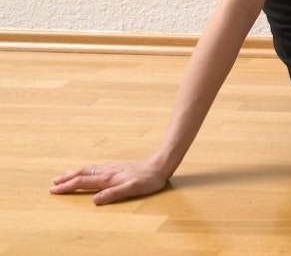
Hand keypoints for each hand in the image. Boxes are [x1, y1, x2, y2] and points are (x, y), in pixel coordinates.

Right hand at [50, 159, 169, 204]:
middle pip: (82, 174)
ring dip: (75, 172)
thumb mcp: (132, 190)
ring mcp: (112, 167)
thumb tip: (94, 200)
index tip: (54, 190)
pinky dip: (87, 169)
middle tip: (53, 182)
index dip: (67, 187)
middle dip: (67, 179)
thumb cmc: (148, 180)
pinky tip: (89, 170)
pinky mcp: (118, 166)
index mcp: (108, 179)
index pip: (82, 183)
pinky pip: (97, 167)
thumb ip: (113, 194)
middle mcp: (107, 171)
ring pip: (89, 169)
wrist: (160, 165)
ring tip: (65, 175)